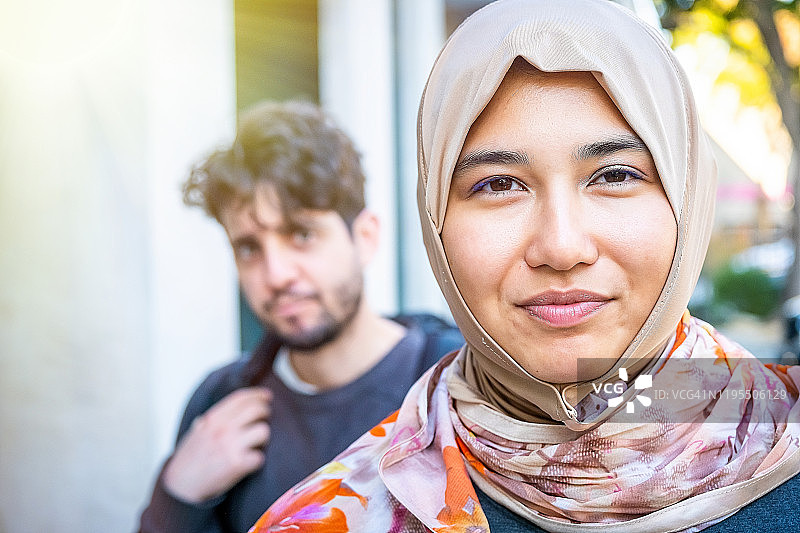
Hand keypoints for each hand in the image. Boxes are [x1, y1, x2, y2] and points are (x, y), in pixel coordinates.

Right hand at [163, 387, 271, 502]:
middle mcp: (222, 429)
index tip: (267, 396)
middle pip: (257, 410)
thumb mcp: (196, 432)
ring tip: (255, 443)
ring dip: (263, 438)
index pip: (240, 398)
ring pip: (263, 431)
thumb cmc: (189, 459)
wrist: (180, 485)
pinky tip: (249, 463)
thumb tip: (223, 411)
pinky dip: (257, 461)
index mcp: (213, 419)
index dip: (257, 395)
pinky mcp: (237, 464)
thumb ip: (210, 420)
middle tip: (264, 419)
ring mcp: (230, 446)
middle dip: (265, 413)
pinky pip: (260, 457)